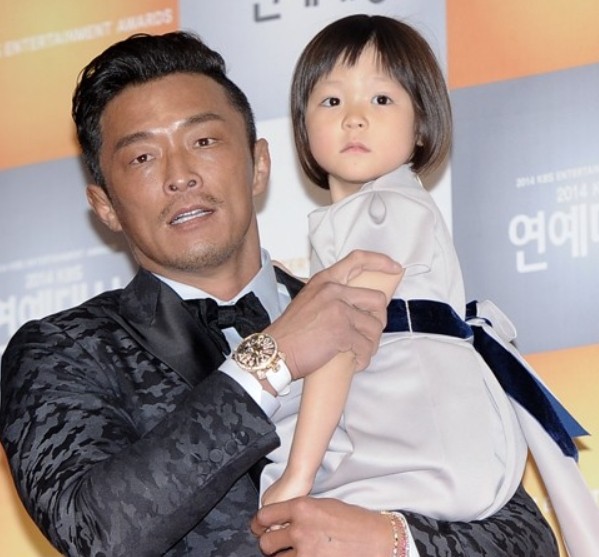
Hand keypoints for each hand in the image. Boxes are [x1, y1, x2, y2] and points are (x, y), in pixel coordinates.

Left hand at [251, 497, 391, 556]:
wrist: (377, 540)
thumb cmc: (354, 521)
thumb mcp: (324, 505)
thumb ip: (301, 511)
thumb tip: (283, 519)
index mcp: (302, 507)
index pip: (265, 515)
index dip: (259, 523)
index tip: (258, 528)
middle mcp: (300, 529)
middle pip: (266, 542)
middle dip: (270, 545)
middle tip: (278, 545)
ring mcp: (305, 552)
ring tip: (297, 553)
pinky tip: (305, 556)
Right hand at [265, 250, 401, 379]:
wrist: (274, 352)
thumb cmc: (290, 332)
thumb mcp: (309, 301)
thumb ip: (331, 296)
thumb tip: (357, 304)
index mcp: (325, 280)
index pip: (358, 260)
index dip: (380, 262)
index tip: (394, 268)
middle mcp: (333, 291)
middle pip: (377, 300)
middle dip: (378, 321)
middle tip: (368, 334)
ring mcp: (338, 310)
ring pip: (375, 326)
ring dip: (370, 343)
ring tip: (358, 352)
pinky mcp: (341, 332)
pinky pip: (366, 347)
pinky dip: (363, 359)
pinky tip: (354, 362)